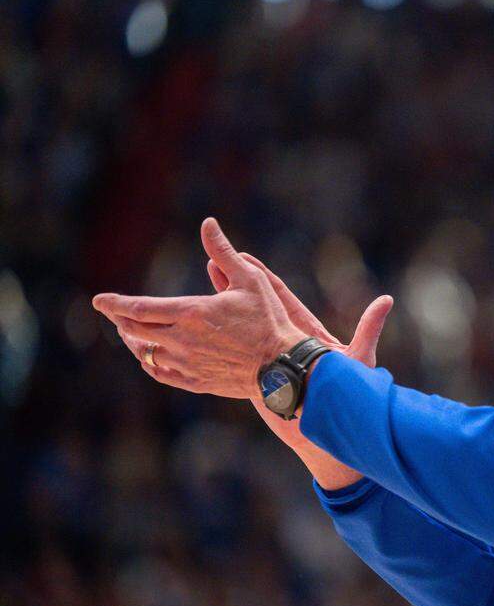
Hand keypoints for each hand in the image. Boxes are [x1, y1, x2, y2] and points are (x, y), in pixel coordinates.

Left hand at [92, 218, 310, 397]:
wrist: (282, 366)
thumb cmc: (269, 320)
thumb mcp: (250, 279)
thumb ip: (223, 252)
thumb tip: (208, 223)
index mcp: (190, 313)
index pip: (137, 308)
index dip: (114, 303)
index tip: (98, 300)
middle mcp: (181, 340)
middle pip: (134, 331)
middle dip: (120, 320)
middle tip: (114, 313)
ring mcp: (186, 363)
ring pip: (145, 354)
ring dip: (133, 341)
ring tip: (130, 334)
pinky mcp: (195, 381)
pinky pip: (160, 374)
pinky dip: (149, 364)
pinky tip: (150, 358)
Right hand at [206, 247, 392, 468]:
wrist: (335, 436)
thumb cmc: (351, 399)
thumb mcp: (359, 360)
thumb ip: (369, 330)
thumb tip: (386, 300)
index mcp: (308, 335)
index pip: (281, 299)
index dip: (262, 277)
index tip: (243, 256)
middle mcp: (289, 345)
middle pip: (257, 310)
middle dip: (236, 287)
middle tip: (213, 263)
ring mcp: (274, 362)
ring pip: (242, 333)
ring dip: (222, 314)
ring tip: (197, 296)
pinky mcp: (263, 382)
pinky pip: (237, 359)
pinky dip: (219, 346)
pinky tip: (199, 338)